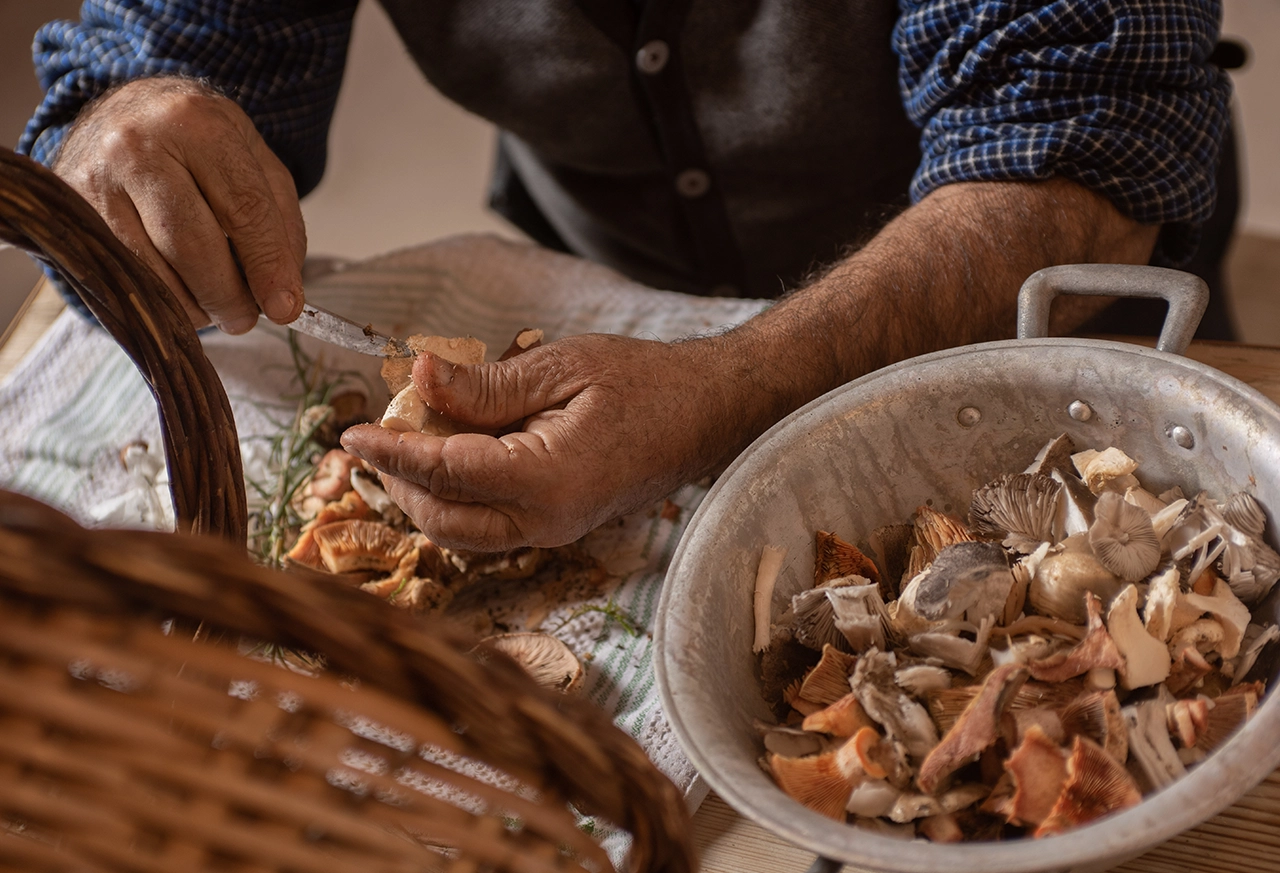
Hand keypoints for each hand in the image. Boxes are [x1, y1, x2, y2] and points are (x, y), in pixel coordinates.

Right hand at [53, 76, 305, 332]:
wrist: (128, 113)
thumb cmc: (199, 142)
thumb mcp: (254, 161)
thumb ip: (280, 224)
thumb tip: (283, 296)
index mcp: (198, 123)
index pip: (243, 209)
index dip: (267, 267)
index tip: (285, 309)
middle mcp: (138, 145)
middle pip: (192, 245)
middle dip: (227, 296)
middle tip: (246, 318)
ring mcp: (96, 178)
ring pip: (153, 270)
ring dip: (193, 305)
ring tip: (214, 305)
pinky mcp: (73, 210)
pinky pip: (124, 275)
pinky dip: (160, 300)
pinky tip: (180, 295)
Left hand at [341, 334, 744, 550]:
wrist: (707, 412)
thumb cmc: (646, 382)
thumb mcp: (561, 367)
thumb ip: (485, 384)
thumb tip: (416, 379)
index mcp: (549, 480)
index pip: (445, 473)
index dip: (390, 452)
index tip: (349, 431)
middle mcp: (548, 521)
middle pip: (443, 519)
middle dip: (400, 481)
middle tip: (380, 429)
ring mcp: (555, 531)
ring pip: (463, 532)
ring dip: (425, 494)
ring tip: (411, 440)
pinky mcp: (558, 527)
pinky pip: (489, 526)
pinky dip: (457, 497)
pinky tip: (452, 455)